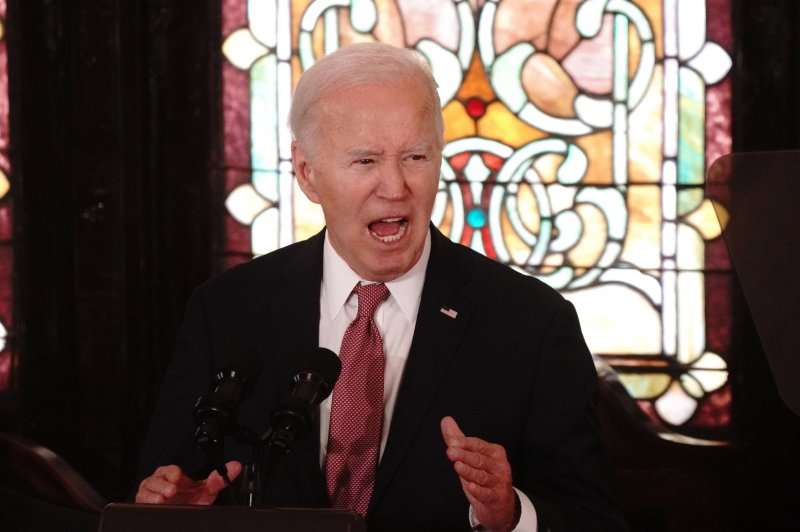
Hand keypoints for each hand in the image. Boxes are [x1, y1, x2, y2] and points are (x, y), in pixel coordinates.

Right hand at [135, 461, 242, 504]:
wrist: (181, 519)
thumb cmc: (190, 502)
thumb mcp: (206, 492)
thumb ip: (219, 480)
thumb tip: (236, 466)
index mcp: (175, 477)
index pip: (169, 470)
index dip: (172, 471)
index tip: (178, 476)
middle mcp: (162, 483)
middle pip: (156, 477)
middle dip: (163, 483)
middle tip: (173, 489)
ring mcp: (152, 493)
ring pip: (148, 487)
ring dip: (155, 491)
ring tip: (164, 497)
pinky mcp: (145, 502)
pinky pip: (141, 498)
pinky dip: (147, 500)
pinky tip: (156, 502)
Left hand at [441, 417, 516, 531]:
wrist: (501, 505)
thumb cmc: (484, 477)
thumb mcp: (471, 458)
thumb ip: (459, 439)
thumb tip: (446, 420)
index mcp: (495, 452)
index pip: (478, 445)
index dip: (465, 443)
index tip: (451, 441)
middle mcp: (500, 466)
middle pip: (480, 459)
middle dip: (464, 455)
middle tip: (450, 451)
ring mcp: (499, 483)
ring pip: (482, 476)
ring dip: (469, 471)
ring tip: (457, 466)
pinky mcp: (497, 499)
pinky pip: (487, 494)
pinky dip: (479, 491)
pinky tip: (470, 487)